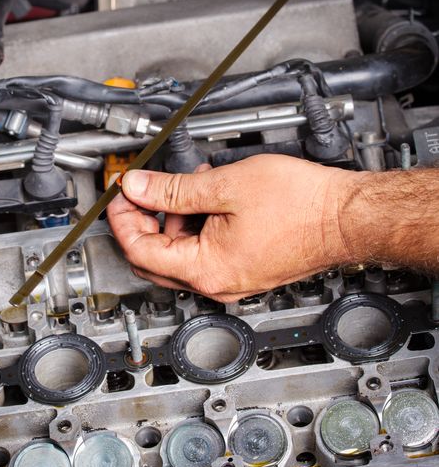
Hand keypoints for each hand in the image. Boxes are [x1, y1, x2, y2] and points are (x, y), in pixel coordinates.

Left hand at [107, 155, 357, 301]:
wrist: (346, 217)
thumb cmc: (301, 205)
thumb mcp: (225, 186)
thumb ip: (172, 190)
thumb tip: (137, 188)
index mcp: (205, 269)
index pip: (140, 249)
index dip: (122, 217)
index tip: (120, 193)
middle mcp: (217, 283)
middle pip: (155, 257)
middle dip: (143, 219)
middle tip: (142, 189)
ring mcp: (233, 279)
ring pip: (181, 253)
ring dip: (174, 217)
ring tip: (191, 183)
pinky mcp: (247, 269)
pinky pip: (206, 251)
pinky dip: (198, 223)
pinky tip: (211, 196)